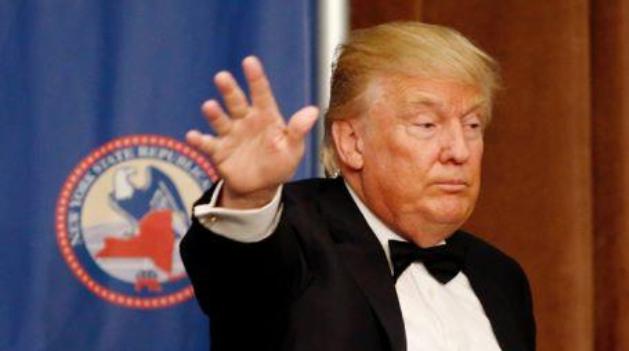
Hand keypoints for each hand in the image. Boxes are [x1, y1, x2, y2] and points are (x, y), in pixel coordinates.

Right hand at [186, 56, 318, 208]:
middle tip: (222, 77)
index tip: (249, 61)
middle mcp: (245, 121)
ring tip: (209, 106)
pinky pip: (208, 144)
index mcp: (265, 116)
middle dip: (229, 90)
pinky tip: (193, 136)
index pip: (261, 94)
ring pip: (221, 120)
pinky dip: (199, 141)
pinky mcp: (219, 151)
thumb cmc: (279, 163)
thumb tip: (312, 111)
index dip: (256, 78)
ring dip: (214, 113)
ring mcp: (230, 135)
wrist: (260, 187)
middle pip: (236, 102)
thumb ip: (298, 130)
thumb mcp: (293, 149)